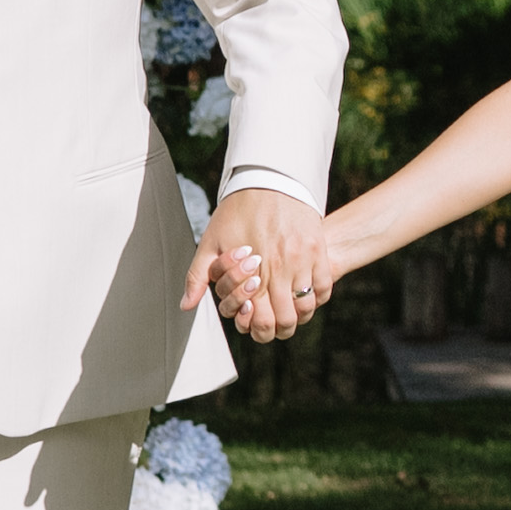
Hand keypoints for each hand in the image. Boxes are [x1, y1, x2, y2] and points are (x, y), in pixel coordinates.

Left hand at [184, 185, 325, 343]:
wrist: (268, 179)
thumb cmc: (237, 211)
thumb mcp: (211, 242)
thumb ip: (198, 276)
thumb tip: (186, 306)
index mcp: (254, 272)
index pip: (263, 321)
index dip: (260, 330)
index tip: (256, 323)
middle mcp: (280, 268)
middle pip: (287, 320)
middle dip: (280, 329)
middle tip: (277, 325)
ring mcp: (303, 259)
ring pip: (307, 306)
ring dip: (300, 314)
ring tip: (291, 310)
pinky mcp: (318, 249)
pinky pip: (324, 286)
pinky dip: (317, 296)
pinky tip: (305, 293)